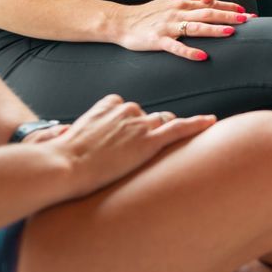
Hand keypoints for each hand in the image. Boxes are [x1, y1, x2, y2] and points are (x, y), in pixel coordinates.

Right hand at [42, 94, 214, 198]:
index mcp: (108, 104)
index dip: (129, 126)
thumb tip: (59, 135)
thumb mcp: (67, 137)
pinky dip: (197, 124)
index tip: (124, 140)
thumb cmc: (60, 158)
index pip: (129, 109)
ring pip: (164, 123)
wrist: (64, 166)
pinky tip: (212, 122)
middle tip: (139, 154)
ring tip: (170, 150)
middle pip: (148, 117)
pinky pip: (180, 129)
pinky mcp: (150, 142)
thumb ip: (76, 132)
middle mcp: (127, 109)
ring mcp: (140, 124)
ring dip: (166, 135)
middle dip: (148, 132)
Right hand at [112, 0, 252, 60]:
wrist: (120, 21)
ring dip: (213, 30)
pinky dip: (190, 52)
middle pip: (207, 13)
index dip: (229, 7)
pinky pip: (176, 47)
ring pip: (194, 27)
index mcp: (182, 5)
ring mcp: (168, 26)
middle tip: (247, 20)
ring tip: (230, 33)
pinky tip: (203, 57)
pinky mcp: (157, 40)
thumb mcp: (171, 3)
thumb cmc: (147, 14)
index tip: (247, 11)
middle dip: (228, 16)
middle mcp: (177, 13)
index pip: (210, 5)